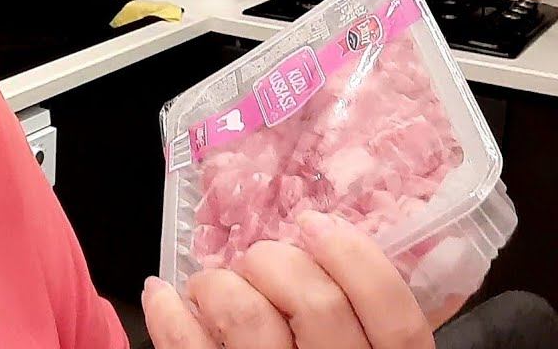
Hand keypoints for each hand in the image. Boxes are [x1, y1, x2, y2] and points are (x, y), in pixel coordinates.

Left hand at [142, 211, 461, 348]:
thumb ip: (368, 323)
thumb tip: (339, 243)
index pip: (396, 319)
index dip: (357, 259)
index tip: (316, 223)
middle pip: (316, 303)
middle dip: (275, 261)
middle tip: (257, 261)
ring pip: (246, 314)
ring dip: (218, 283)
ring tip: (212, 285)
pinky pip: (186, 345)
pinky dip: (166, 309)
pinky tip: (163, 294)